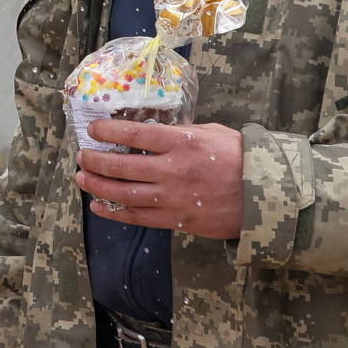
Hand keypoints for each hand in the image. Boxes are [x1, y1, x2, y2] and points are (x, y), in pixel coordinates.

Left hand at [77, 120, 245, 238]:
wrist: (266, 196)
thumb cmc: (240, 158)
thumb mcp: (211, 132)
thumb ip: (180, 132)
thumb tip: (153, 132)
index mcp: (181, 142)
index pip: (133, 133)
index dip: (107, 130)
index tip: (93, 129)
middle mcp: (172, 169)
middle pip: (121, 164)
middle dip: (95, 159)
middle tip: (81, 155)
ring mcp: (173, 197)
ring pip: (124, 192)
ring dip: (97, 185)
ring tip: (81, 177)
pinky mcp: (177, 219)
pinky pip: (138, 217)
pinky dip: (114, 212)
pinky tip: (99, 206)